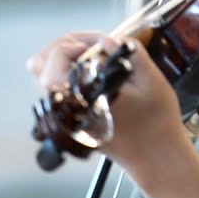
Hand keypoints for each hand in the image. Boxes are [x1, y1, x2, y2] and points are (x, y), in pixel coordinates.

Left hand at [26, 32, 198, 197]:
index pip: (59, 55)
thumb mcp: (151, 79)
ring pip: (43, 77)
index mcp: (81, 97)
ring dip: (63, 58)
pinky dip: (66, 73)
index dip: (81, 40)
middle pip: (40, 64)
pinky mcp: (70, 119)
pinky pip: (54, 89)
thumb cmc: (157, 121)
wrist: (157, 158)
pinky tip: (92, 71)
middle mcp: (66, 108)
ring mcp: (65, 116)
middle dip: (66, 45)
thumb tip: (106, 39)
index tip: (105, 42)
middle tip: (94, 46)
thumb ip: (129, 51)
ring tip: (91, 55)